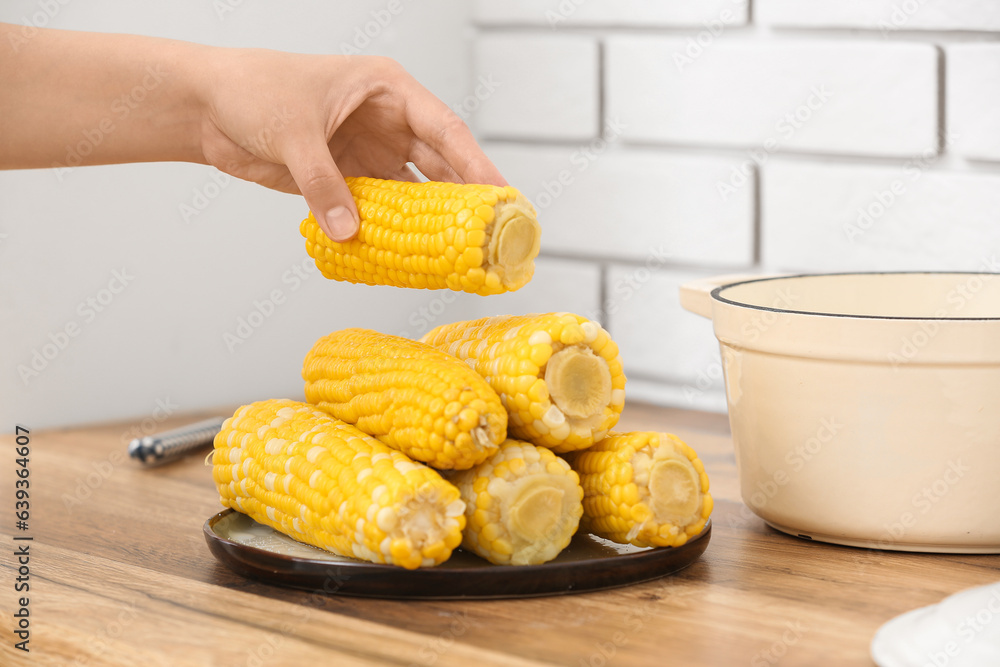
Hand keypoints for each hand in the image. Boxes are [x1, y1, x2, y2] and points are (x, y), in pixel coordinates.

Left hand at [197, 52, 506, 240]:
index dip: (476, 165)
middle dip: (462, 200)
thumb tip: (349, 230)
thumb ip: (323, 183)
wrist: (207, 107)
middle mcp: (385, 122)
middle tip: (488, 235)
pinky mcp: (347, 179)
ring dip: (428, 222)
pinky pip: (379, 210)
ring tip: (455, 255)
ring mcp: (368, 152)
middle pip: (438, 165)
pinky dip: (391, 233)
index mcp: (386, 90)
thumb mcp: (293, 133)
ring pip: (412, 192)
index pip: (444, 130)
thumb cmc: (252, 90)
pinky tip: (408, 257)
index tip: (500, 196)